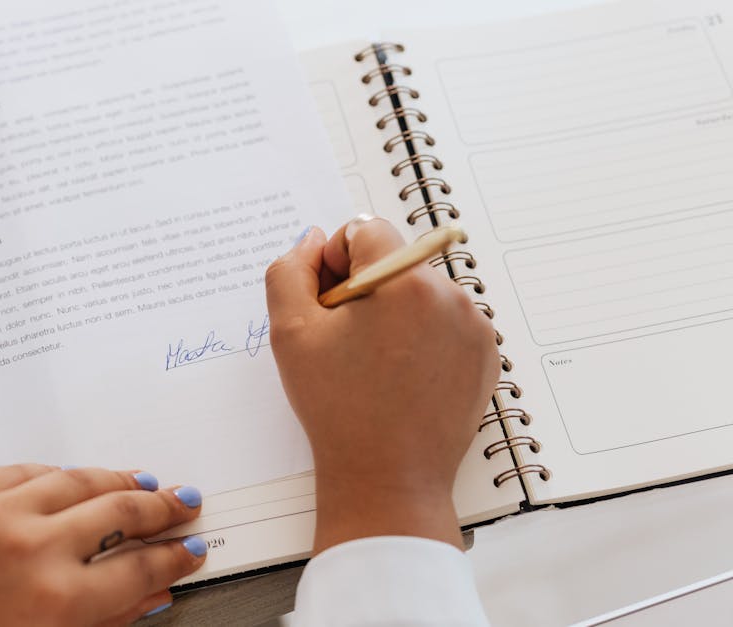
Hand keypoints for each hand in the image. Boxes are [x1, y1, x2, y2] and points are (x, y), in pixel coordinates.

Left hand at [0, 465, 206, 625]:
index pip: (140, 567)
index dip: (175, 554)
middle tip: (182, 502)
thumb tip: (156, 592)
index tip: (191, 546)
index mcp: (57, 604)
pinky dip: (57, 475)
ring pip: (78, 478)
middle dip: (162, 507)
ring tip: (141, 482)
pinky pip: (27, 470)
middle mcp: (33, 550)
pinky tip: (75, 479)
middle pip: (121, 512)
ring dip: (118, 480)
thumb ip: (107, 621)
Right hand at [265, 217, 499, 551]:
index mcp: (403, 281)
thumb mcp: (290, 333)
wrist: (387, 480)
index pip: (364, 230)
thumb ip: (289, 271)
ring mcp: (475, 325)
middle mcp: (451, 294)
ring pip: (420, 291)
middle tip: (345, 343)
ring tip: (374, 365)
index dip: (335, 263)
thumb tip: (314, 241)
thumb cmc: (337, 409)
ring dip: (394, 312)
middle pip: (394, 261)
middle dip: (365, 289)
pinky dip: (421, 337)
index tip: (328, 307)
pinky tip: (400, 376)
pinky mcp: (486, 353)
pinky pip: (445, 322)